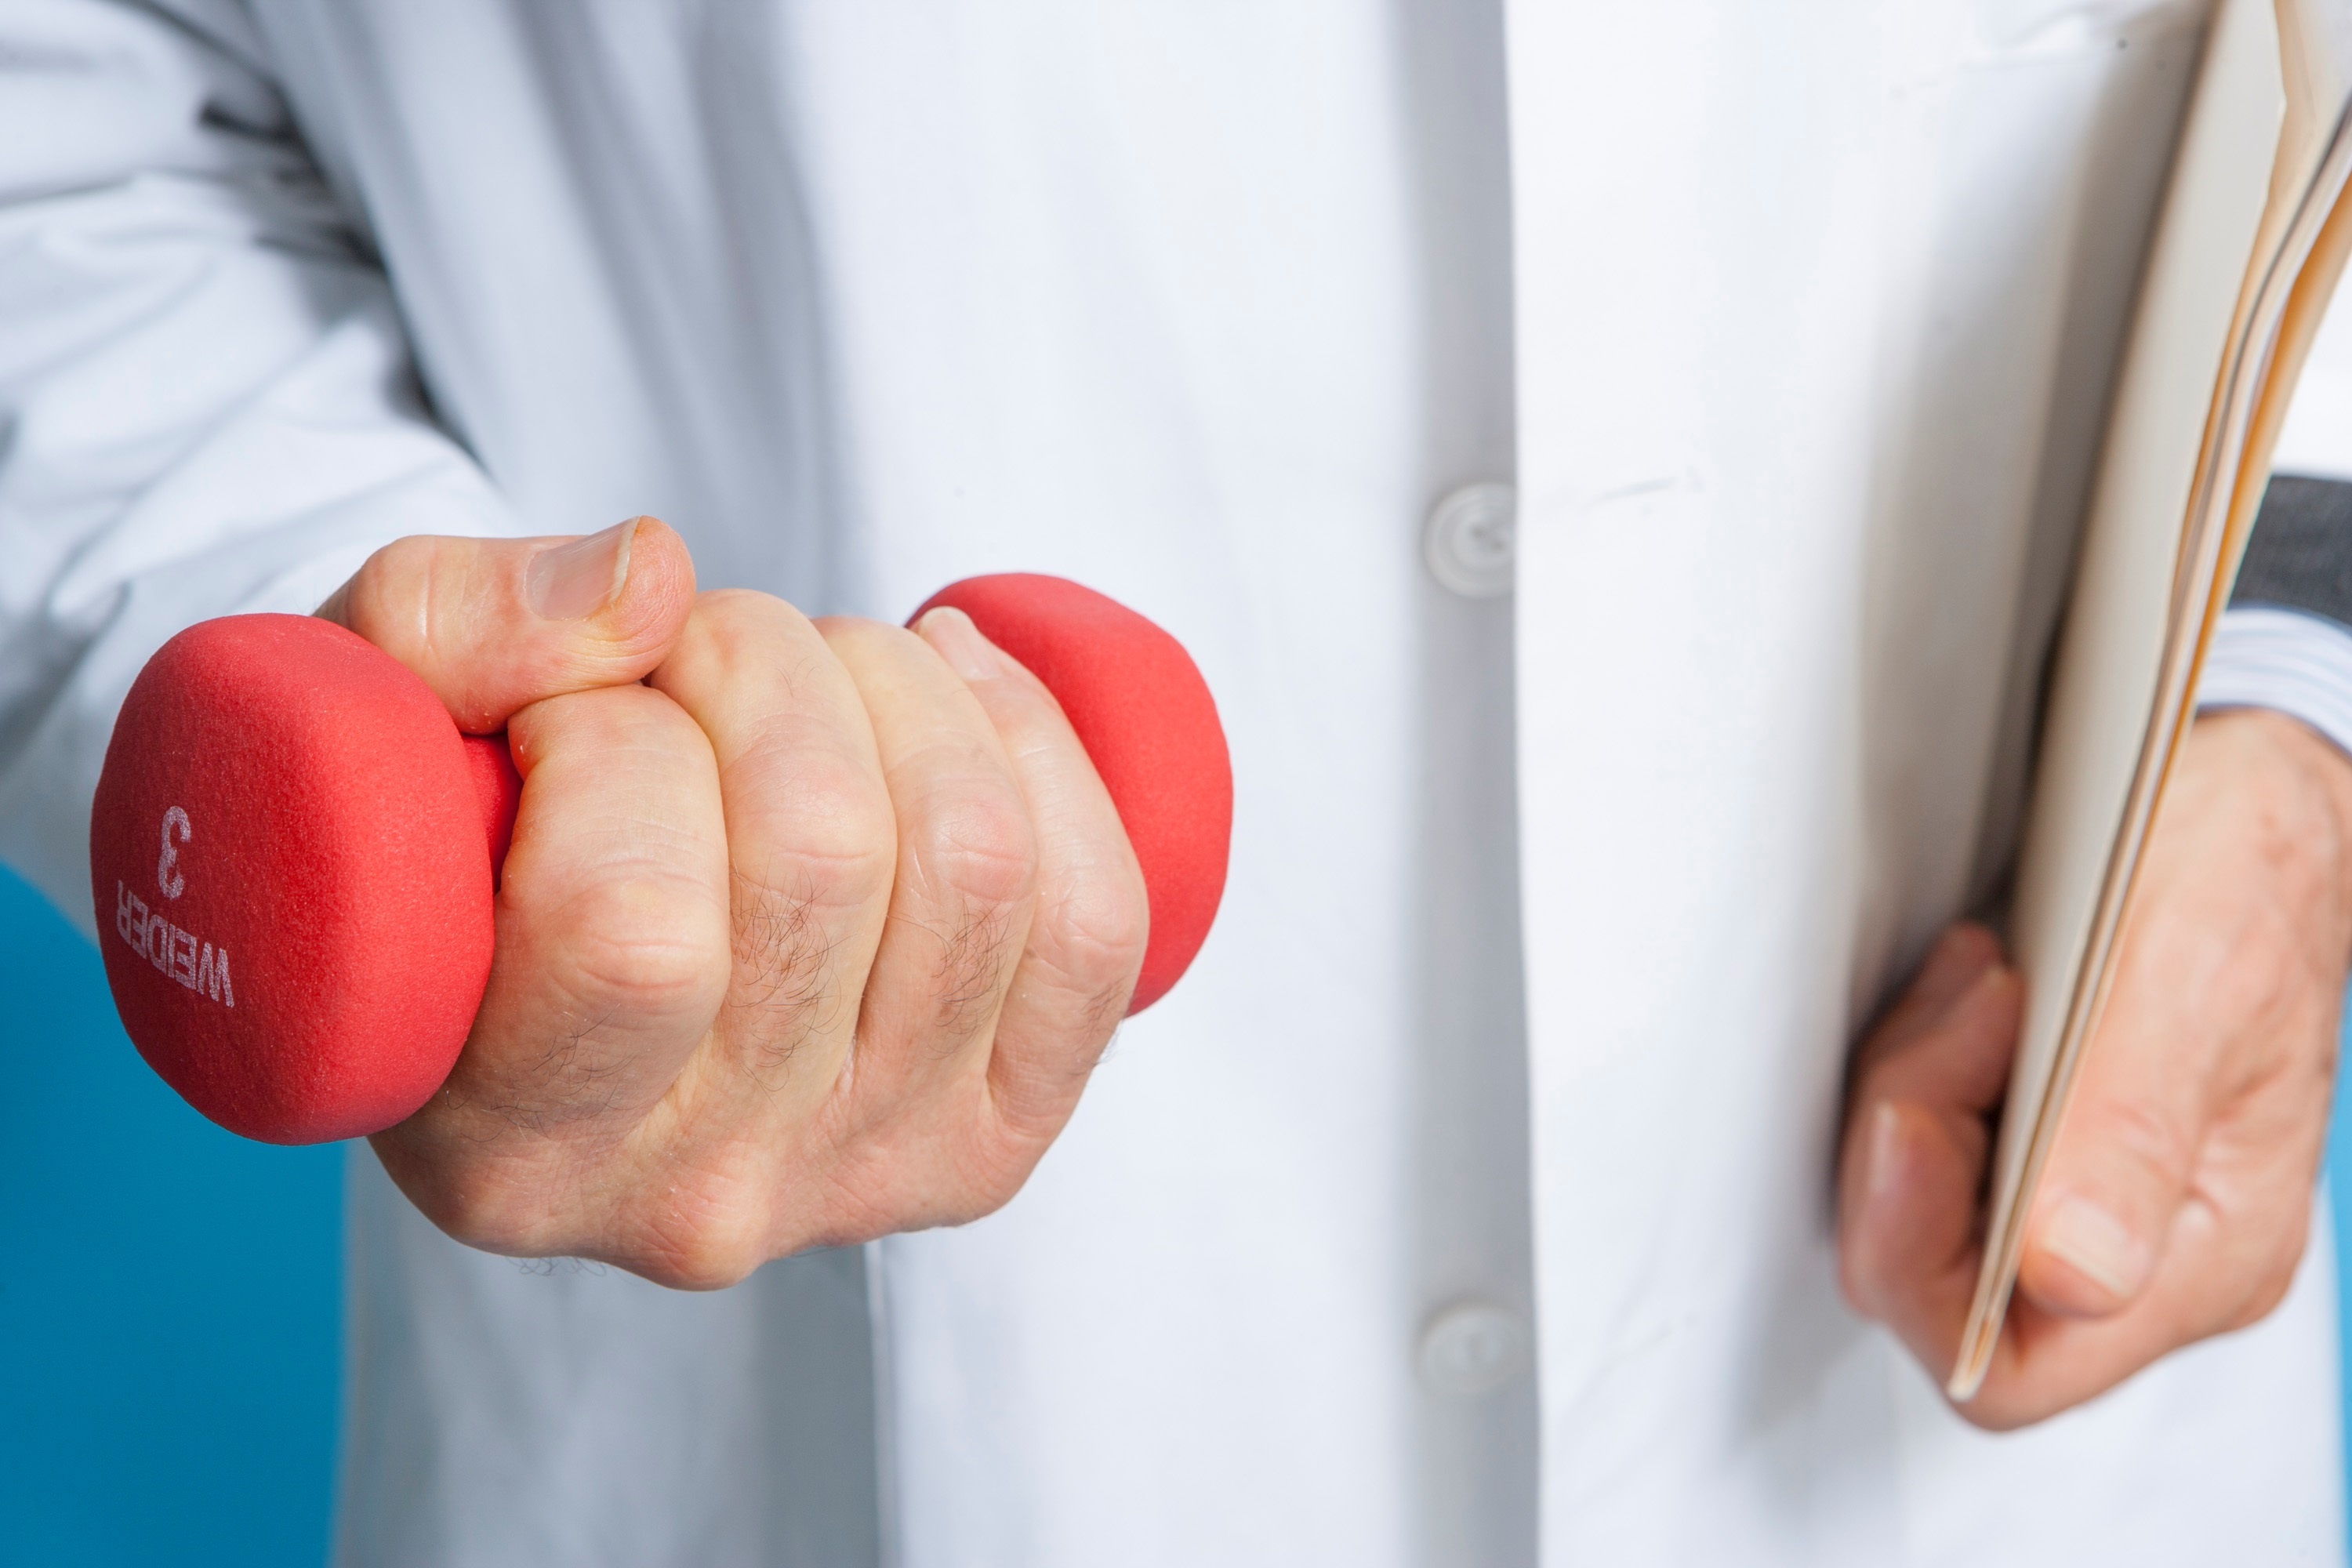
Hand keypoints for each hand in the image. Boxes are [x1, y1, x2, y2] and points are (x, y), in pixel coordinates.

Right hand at [319, 520, 1148, 1286]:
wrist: (547, 953)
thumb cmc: (441, 833)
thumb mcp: (359, 710)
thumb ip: (448, 626)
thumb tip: (649, 586)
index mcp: (508, 1150)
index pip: (631, 923)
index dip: (613, 738)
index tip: (568, 709)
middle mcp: (701, 1197)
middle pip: (828, 858)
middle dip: (765, 667)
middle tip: (693, 653)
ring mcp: (873, 1174)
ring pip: (977, 863)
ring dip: (898, 687)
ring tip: (810, 672)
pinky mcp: (998, 1128)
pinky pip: (1098, 920)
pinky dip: (1040, 754)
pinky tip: (958, 686)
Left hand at [1837, 709, 2351, 1427]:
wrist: (2258, 800)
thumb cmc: (2248, 868)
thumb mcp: (2184, 980)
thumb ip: (2127, 1135)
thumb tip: (2075, 1275)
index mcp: (2203, 1255)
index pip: (2009, 1364)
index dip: (1919, 1256)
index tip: (1909, 1116)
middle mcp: (2145, 1249)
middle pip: (1943, 1282)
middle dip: (1914, 1143)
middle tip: (1961, 1016)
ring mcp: (2094, 1198)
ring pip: (1924, 1204)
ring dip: (1923, 1082)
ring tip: (1986, 982)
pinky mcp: (2049, 1139)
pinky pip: (1938, 1141)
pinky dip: (1934, 1062)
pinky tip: (1977, 992)